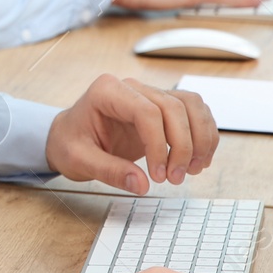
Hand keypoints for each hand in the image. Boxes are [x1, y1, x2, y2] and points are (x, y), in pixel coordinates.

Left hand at [45, 73, 218, 189]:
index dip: (159, 144)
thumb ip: (109, 171)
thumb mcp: (79, 161)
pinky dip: (203, 135)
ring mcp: (149, 94)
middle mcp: (132, 87)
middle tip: (176, 178)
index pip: (147, 111)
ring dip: (200, 138)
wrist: (69, 137)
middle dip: (183, 146)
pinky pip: (194, 112)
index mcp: (107, 91)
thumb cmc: (70, 143)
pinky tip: (197, 160)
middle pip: (174, 107)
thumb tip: (142, 184)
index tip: (158, 175)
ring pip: (191, 105)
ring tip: (192, 169)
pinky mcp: (162, 107)